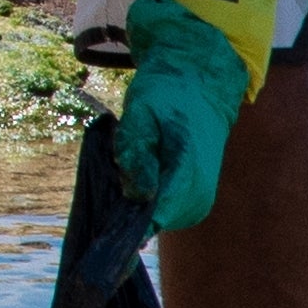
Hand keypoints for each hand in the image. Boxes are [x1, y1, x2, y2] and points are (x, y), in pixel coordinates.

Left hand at [107, 0, 252, 233]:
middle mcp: (199, 193)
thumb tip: (136, 194)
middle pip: (152, 221)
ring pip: (157, 219)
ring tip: (135, 162)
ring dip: (138, 200)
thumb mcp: (141, 111)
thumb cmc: (167, 93)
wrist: (202, 84)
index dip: (127, 222)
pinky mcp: (197, 200)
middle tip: (119, 168)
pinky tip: (144, 170)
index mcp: (187, 170)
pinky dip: (149, 198)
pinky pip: (165, 212)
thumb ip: (136, 151)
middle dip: (128, 203)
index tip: (106, 218)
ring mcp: (200, 200)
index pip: (156, 215)